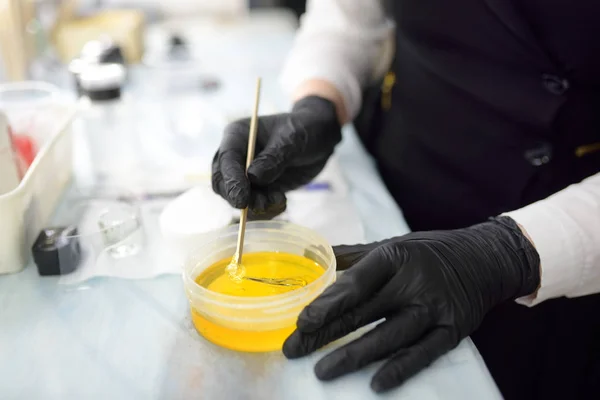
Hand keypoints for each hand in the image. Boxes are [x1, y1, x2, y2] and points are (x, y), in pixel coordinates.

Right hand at [212, 96, 341, 217]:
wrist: (320, 138)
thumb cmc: (304, 129)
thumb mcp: (293, 139)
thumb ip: (274, 157)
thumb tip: (253, 177)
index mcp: (238, 136)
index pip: (226, 160)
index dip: (231, 181)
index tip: (241, 199)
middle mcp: (238, 156)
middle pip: (223, 182)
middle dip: (238, 197)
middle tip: (260, 204)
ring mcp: (247, 174)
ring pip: (239, 198)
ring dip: (256, 206)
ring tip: (277, 201)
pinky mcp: (261, 188)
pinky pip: (256, 206)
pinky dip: (267, 209)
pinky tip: (282, 203)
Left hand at [283, 217, 539, 392]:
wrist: (485, 259)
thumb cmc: (429, 252)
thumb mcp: (392, 245)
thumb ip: (353, 255)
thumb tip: (311, 255)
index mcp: (394, 257)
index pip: (355, 283)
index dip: (328, 304)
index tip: (302, 322)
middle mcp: (413, 283)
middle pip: (364, 313)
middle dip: (326, 334)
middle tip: (294, 349)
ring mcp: (434, 309)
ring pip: (389, 337)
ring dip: (354, 356)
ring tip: (322, 371)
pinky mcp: (452, 331)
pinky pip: (423, 354)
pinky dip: (400, 369)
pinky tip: (375, 383)